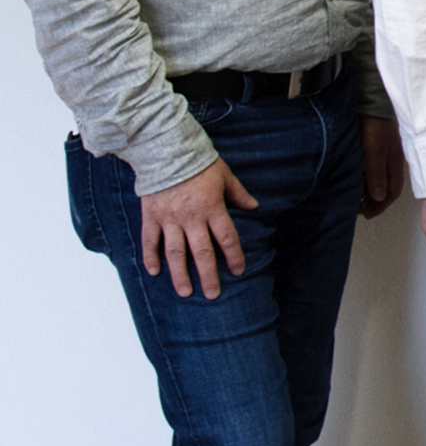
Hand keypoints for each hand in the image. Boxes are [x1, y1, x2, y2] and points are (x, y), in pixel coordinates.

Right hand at [138, 159, 257, 298]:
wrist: (166, 151)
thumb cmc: (199, 162)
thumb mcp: (225, 175)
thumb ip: (238, 194)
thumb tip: (255, 206)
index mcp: (212, 208)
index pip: (227, 238)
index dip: (234, 256)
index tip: (239, 271)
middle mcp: (191, 217)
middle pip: (202, 252)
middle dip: (208, 275)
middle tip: (212, 294)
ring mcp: (169, 219)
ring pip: (175, 252)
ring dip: (180, 274)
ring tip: (185, 292)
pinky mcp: (150, 217)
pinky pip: (150, 241)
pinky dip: (151, 257)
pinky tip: (154, 272)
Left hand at [360, 117, 406, 219]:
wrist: (370, 103)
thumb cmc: (375, 126)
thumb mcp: (374, 154)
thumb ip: (376, 176)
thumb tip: (379, 197)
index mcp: (395, 164)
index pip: (392, 192)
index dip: (381, 206)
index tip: (367, 214)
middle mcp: (390, 161)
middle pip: (384, 187)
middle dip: (373, 201)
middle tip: (358, 209)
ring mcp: (382, 155)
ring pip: (376, 179)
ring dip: (366, 190)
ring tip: (352, 197)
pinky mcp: (372, 148)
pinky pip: (369, 170)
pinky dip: (362, 179)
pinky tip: (352, 180)